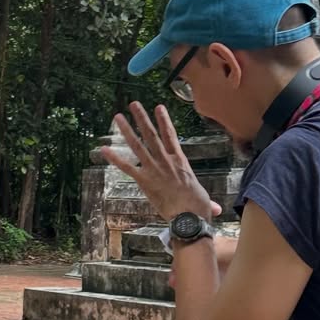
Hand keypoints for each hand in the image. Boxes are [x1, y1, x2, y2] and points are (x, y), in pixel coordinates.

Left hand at [101, 103, 217, 222]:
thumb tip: (216, 209)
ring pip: (138, 145)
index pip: (171, 135)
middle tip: (134, 104)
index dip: (164, 120)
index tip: (159, 107)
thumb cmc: (198, 208)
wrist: (189, 216)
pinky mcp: (144, 180)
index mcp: (180, 161)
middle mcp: (166, 160)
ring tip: (118, 116)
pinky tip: (103, 149)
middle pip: (152, 134)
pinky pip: (126, 167)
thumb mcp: (203, 199)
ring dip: (127, 130)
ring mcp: (154, 169)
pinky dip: (114, 158)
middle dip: (142, 118)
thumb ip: (207, 201)